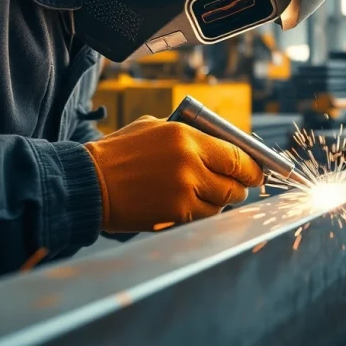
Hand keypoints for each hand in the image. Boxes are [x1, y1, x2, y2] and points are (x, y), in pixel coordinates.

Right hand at [84, 116, 262, 231]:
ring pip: (222, 204)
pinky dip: (204, 213)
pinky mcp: (175, 215)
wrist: (89, 183)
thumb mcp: (155, 128)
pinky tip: (193, 205)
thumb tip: (223, 147)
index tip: (257, 171)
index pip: (237, 155)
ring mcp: (184, 193)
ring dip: (221, 202)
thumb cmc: (120, 153)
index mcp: (187, 138)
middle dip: (240, 187)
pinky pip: (205, 217)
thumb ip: (191, 135)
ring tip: (209, 195)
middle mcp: (190, 164)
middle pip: (235, 184)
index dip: (252, 167)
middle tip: (238, 186)